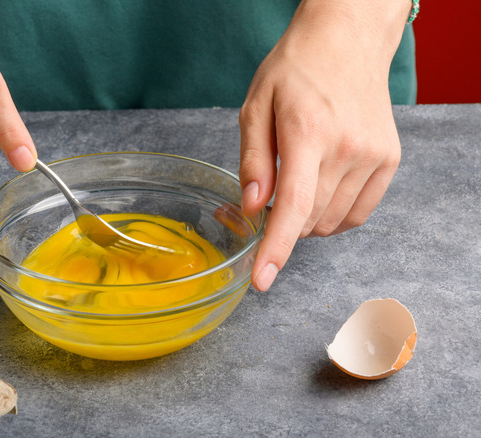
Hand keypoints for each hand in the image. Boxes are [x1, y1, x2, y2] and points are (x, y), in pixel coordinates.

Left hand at [238, 0, 411, 290]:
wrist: (346, 42)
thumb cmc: (295, 70)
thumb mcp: (256, 106)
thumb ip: (253, 161)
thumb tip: (253, 208)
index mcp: (308, 133)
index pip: (294, 206)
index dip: (276, 249)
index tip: (263, 281)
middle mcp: (348, 148)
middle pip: (309, 219)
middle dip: (280, 223)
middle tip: (266, 199)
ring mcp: (374, 156)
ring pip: (332, 222)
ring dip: (306, 220)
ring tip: (295, 182)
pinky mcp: (389, 161)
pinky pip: (356, 214)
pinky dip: (332, 216)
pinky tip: (319, 190)